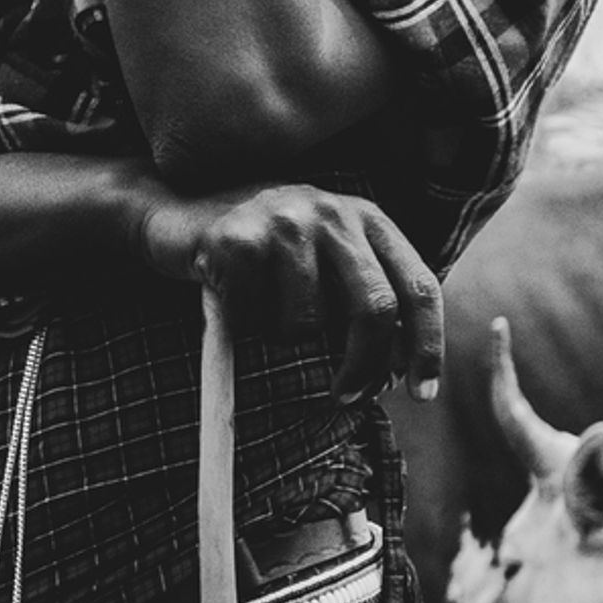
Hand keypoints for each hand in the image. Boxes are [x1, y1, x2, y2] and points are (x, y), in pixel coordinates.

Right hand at [120, 174, 444, 400]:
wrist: (174, 205)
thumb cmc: (262, 249)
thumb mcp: (324, 256)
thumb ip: (364, 294)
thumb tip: (400, 366)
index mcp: (365, 217)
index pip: (417, 286)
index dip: (427, 345)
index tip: (421, 394)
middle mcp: (331, 211)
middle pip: (374, 309)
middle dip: (364, 366)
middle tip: (346, 396)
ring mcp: (283, 222)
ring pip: (306, 324)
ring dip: (282, 336)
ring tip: (262, 307)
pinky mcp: (236, 240)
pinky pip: (254, 320)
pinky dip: (243, 326)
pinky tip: (230, 297)